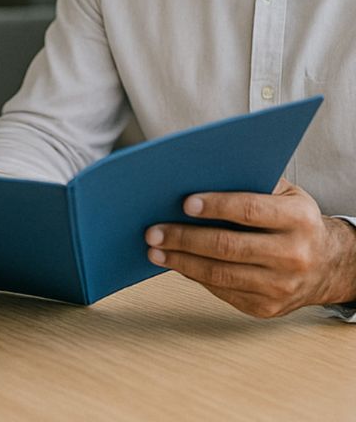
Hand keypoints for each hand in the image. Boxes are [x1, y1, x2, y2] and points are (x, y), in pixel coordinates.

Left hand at [145, 178, 355, 317]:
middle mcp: (293, 255)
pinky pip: (223, 291)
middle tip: (153, 231)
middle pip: (228, 247)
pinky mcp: (267, 308)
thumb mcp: (285, 193)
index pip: (249, 211)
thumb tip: (198, 174)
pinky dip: (194, 276)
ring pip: (221, 274)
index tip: (184, 203)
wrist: (329, 265)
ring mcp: (281, 287)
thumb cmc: (295, 220)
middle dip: (185, 238)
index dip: (215, 206)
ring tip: (155, 250)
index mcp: (298, 219)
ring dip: (181, 261)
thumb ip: (249, 182)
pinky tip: (176, 263)